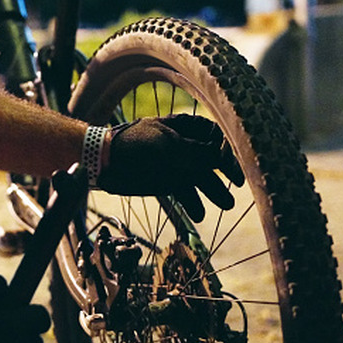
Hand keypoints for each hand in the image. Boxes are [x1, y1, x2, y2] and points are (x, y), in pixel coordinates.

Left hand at [97, 114, 243, 221]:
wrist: (105, 162)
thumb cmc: (134, 145)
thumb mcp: (167, 146)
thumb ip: (194, 152)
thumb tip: (219, 155)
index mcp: (184, 127)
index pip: (214, 134)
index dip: (225, 147)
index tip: (229, 162)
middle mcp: (184, 145)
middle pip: (212, 157)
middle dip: (225, 171)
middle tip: (238, 184)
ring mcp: (177, 164)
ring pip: (201, 178)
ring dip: (214, 191)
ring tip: (226, 205)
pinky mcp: (168, 182)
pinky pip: (186, 193)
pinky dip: (193, 204)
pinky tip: (199, 215)